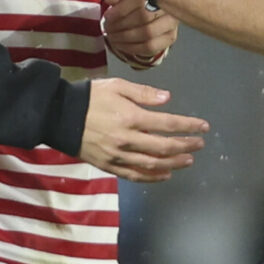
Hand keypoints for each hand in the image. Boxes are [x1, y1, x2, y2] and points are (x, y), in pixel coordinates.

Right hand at [79, 78, 208, 182]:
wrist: (59, 115)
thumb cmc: (90, 97)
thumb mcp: (116, 86)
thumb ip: (143, 93)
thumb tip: (167, 99)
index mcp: (130, 117)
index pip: (167, 124)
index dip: (188, 126)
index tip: (203, 126)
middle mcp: (127, 139)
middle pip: (164, 147)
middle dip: (185, 145)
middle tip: (200, 144)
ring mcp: (118, 156)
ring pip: (152, 164)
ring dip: (174, 163)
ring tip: (188, 160)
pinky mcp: (109, 166)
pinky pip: (135, 175)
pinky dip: (152, 177)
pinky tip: (165, 174)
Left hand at [102, 0, 176, 68]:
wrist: (156, 12)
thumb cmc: (140, 1)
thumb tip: (109, 0)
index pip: (139, 0)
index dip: (120, 10)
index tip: (107, 17)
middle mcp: (168, 5)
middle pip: (143, 16)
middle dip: (120, 25)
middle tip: (107, 28)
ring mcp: (171, 23)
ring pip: (147, 33)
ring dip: (125, 37)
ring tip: (112, 37)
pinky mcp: (169, 37)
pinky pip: (150, 47)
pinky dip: (132, 48)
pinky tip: (121, 45)